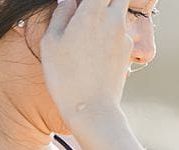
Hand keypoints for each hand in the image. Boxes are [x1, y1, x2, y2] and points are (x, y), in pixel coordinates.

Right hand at [42, 0, 132, 127]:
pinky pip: (118, 34)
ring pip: (119, 15)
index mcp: (93, 12)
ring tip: (82, 33)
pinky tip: (91, 52)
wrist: (92, 109)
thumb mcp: (51, 40)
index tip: (76, 5)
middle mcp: (114, 22)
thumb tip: (70, 1)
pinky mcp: (127, 53)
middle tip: (85, 12)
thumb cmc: (65, 75)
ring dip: (105, 16)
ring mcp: (124, 38)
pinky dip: (107, 35)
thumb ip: (62, 14)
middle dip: (104, 0)